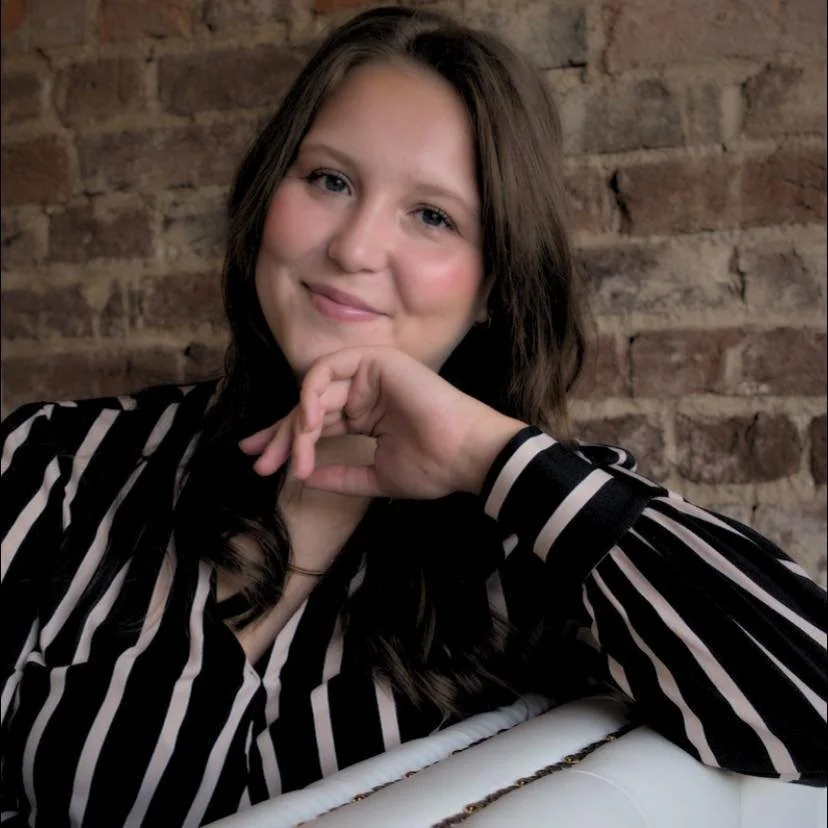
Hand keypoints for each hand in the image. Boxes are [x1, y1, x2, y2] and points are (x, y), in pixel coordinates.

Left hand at [238, 346, 526, 498]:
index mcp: (366, 414)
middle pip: (308, 406)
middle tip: (259, 461)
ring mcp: (369, 374)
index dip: (286, 440)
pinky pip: (326, 372)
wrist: (464, 456)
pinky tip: (309, 424)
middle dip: (280, 434)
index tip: (260, 463)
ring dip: (298, 424)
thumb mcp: (374, 476)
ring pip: (313, 391)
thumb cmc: (431, 467)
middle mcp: (364, 391)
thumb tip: (304, 477)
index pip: (317, 423)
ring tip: (295, 456)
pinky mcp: (374, 360)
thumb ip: (339, 475)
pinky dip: (311, 395)